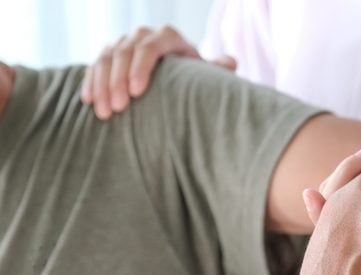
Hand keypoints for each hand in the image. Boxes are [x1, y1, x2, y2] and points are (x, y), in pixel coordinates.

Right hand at [80, 25, 236, 119]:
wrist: (176, 76)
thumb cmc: (193, 78)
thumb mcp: (204, 74)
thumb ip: (215, 69)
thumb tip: (230, 61)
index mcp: (169, 37)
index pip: (151, 46)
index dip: (141, 68)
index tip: (138, 93)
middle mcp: (144, 34)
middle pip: (125, 52)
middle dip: (118, 82)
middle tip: (118, 109)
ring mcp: (124, 43)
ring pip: (107, 58)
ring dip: (102, 86)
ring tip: (105, 113)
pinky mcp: (108, 54)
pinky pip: (95, 65)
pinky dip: (91, 83)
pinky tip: (88, 101)